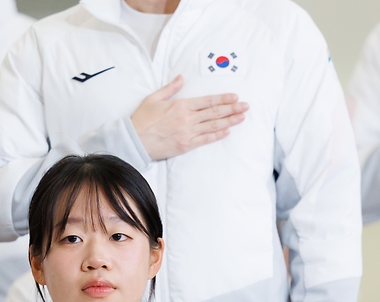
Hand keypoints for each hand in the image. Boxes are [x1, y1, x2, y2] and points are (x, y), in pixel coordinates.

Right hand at [131, 75, 248, 160]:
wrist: (134, 140)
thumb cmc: (141, 119)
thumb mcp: (154, 98)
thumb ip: (170, 88)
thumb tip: (181, 77)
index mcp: (181, 105)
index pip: (207, 101)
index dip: (223, 99)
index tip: (235, 97)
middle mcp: (187, 118)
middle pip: (214, 112)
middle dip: (232, 108)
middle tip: (246, 106)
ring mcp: (188, 132)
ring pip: (213, 125)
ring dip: (229, 121)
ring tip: (241, 117)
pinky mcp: (185, 145)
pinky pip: (205, 140)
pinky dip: (217, 135)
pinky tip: (227, 131)